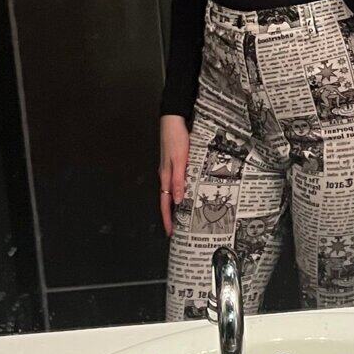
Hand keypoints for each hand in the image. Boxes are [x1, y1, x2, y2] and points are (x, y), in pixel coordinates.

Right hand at [158, 114, 190, 234]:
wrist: (173, 119)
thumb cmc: (176, 139)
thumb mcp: (179, 159)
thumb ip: (179, 179)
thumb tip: (177, 200)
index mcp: (165, 176)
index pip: (165, 203)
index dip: (168, 218)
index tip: (170, 233)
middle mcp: (166, 175)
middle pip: (167, 200)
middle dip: (172, 215)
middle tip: (179, 230)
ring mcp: (170, 169)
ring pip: (172, 191)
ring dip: (176, 205)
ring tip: (185, 216)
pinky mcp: (175, 163)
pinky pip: (177, 182)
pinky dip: (181, 191)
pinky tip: (188, 193)